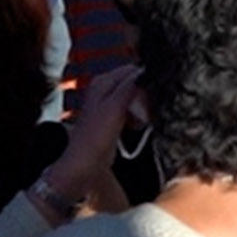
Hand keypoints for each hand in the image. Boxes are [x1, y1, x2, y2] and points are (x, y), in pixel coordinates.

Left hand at [60, 63, 143, 177]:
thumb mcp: (114, 108)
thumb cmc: (93, 141)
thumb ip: (130, 87)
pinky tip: (137, 126)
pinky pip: (135, 109)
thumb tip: (146, 72)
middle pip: (137, 82)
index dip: (147, 82)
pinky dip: (139, 116)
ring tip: (142, 121)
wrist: (84, 166)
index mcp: (103, 80)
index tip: (152, 98)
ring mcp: (110, 102)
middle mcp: (105, 88)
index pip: (135, 70)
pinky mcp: (115, 116)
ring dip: (144, 108)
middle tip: (147, 112)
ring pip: (138, 96)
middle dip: (146, 96)